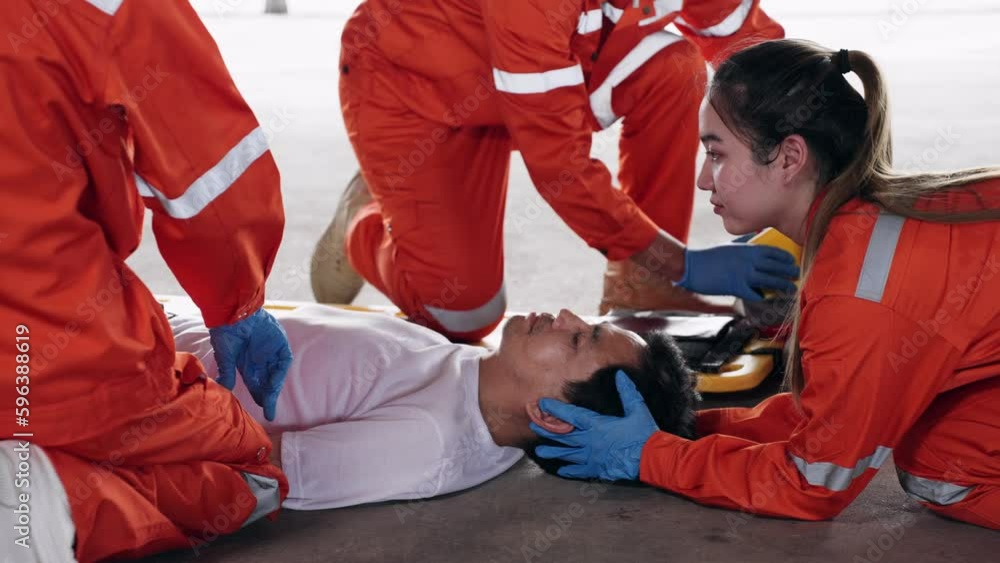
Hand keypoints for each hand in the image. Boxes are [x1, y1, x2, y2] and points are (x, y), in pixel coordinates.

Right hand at [209, 308, 292, 420]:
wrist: (233, 311)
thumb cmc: (225, 331)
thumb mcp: (225, 356)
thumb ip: (227, 373)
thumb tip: (224, 389)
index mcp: (247, 361)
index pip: (255, 383)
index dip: (259, 396)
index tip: (263, 411)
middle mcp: (260, 357)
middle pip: (267, 380)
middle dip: (268, 396)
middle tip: (269, 411)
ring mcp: (271, 350)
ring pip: (276, 372)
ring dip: (274, 386)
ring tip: (269, 400)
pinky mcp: (279, 342)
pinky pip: (283, 360)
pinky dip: (279, 372)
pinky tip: (273, 383)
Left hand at [531, 371, 657, 480]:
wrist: (652, 459)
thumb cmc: (644, 434)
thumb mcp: (637, 409)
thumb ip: (627, 392)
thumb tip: (620, 375)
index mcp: (597, 425)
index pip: (571, 416)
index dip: (555, 409)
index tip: (542, 404)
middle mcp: (590, 441)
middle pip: (564, 435)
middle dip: (547, 430)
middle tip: (533, 426)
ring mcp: (593, 457)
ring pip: (568, 454)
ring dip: (554, 451)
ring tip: (539, 451)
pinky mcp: (599, 469)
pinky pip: (580, 470)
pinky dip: (570, 470)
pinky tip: (562, 470)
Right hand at [677, 244, 798, 300]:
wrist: (692, 267)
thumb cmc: (709, 256)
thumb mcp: (729, 246)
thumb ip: (744, 243)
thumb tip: (754, 238)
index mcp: (747, 249)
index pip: (773, 252)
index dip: (785, 257)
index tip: (792, 261)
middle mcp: (749, 261)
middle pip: (775, 266)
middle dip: (789, 271)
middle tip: (797, 275)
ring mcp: (744, 274)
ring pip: (770, 280)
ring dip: (783, 285)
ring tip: (791, 289)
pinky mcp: (737, 287)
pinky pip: (755, 294)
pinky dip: (763, 297)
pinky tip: (767, 298)